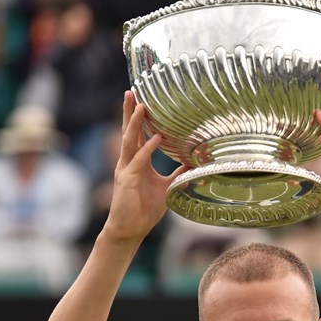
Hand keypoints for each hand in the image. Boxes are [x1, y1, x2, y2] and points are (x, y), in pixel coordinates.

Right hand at [101, 91, 185, 245]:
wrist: (130, 229)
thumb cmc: (145, 209)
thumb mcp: (167, 187)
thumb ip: (178, 173)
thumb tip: (195, 163)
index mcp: (137, 161)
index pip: (137, 134)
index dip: (138, 117)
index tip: (141, 98)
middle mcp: (129, 161)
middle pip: (128, 131)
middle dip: (130, 111)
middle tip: (131, 91)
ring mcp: (126, 169)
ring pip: (130, 141)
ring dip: (135, 123)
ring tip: (141, 106)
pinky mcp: (126, 180)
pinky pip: (139, 161)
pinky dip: (147, 149)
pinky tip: (156, 138)